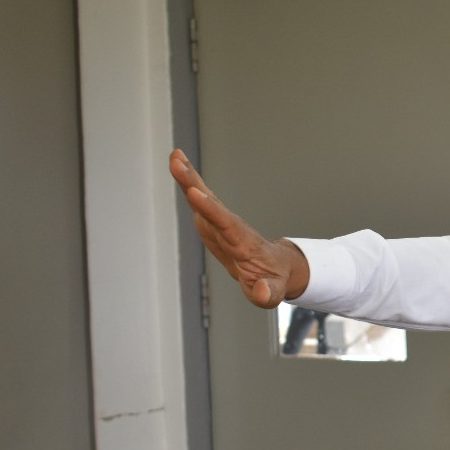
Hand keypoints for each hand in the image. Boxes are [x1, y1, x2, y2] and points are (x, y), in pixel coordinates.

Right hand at [169, 149, 308, 306]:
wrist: (275, 268)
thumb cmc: (271, 280)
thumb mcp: (272, 293)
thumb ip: (267, 293)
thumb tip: (261, 292)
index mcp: (243, 243)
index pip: (226, 225)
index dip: (211, 209)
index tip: (196, 193)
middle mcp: (231, 228)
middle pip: (211, 204)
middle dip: (195, 184)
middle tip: (178, 163)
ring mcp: (221, 223)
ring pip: (204, 198)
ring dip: (189, 177)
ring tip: (175, 155)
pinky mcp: (212, 222)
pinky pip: (199, 200)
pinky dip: (188, 183)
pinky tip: (178, 165)